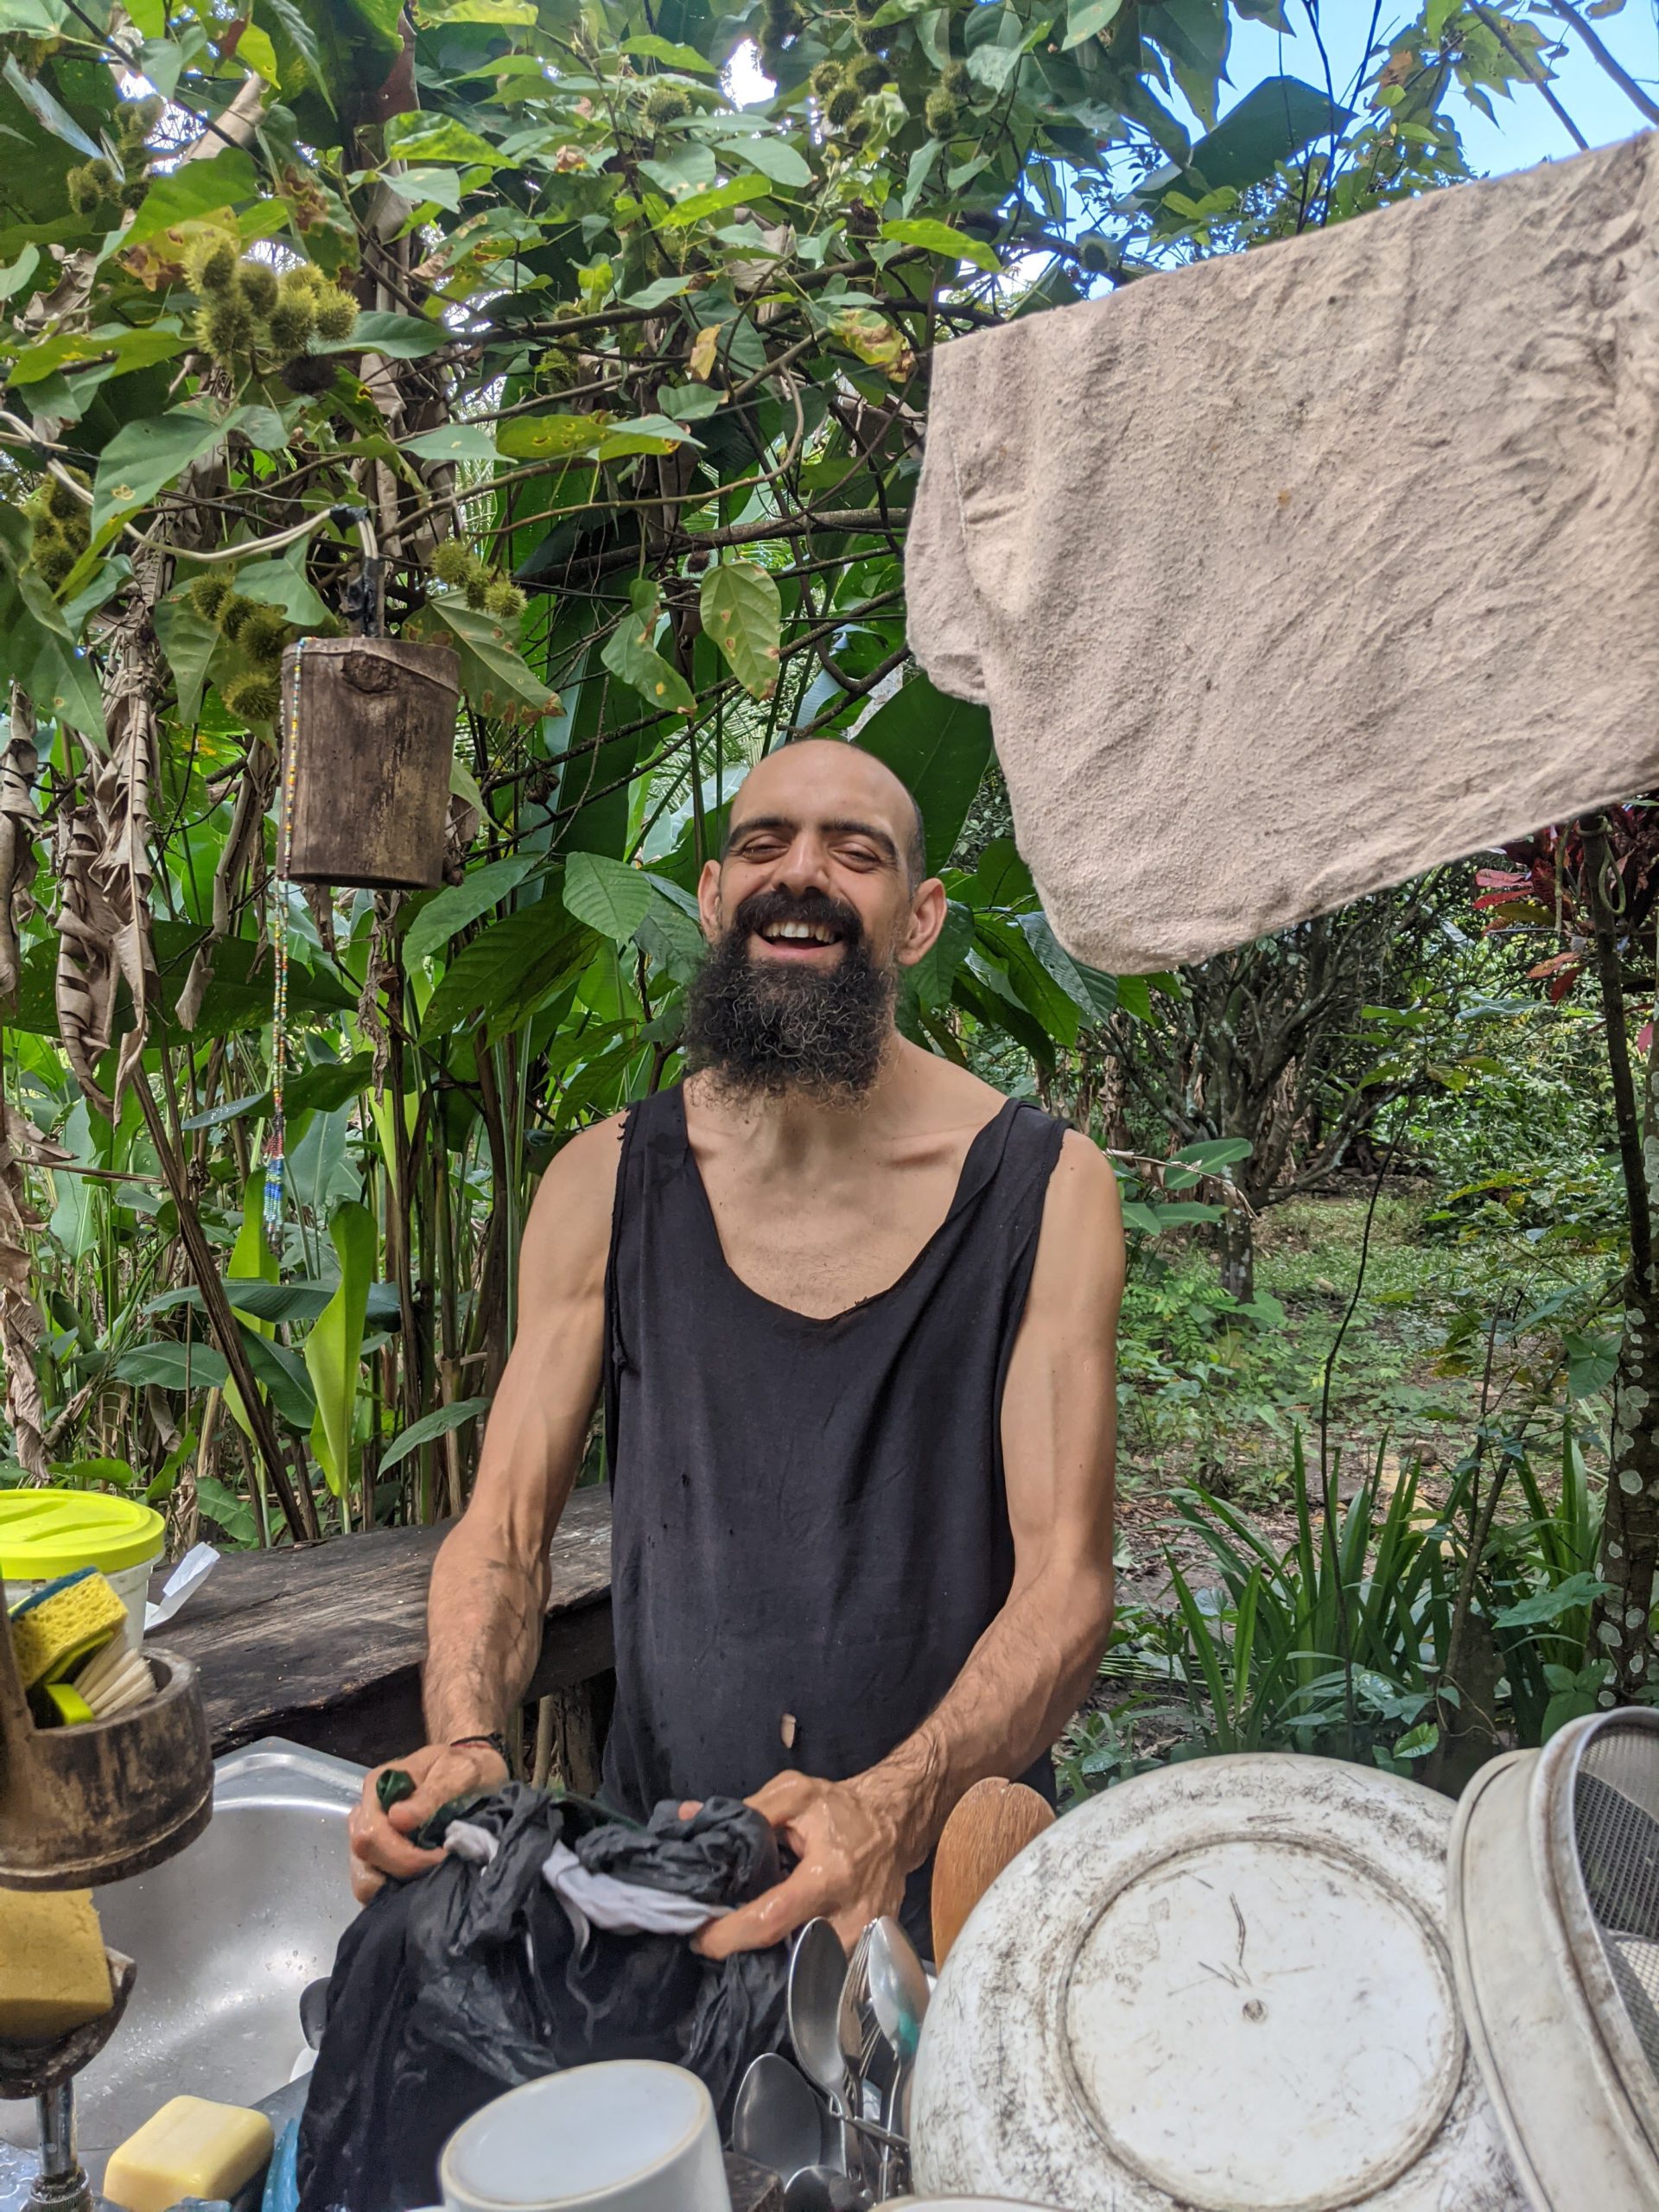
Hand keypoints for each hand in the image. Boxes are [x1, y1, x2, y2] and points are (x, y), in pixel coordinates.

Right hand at [347, 1740, 508, 1904]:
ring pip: (364, 1877)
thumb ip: (433, 1793)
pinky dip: (395, 1888)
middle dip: (403, 1870)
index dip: (404, 1855)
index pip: (371, 1833)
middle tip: (439, 1866)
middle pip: (363, 1857)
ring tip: (429, 1875)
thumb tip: (398, 1820)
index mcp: (377, 1787)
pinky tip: (421, 1881)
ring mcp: (372, 1835)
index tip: (441, 1855)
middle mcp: (366, 1812)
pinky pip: (375, 1883)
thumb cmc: (467, 1769)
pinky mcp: (381, 1855)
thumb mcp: (460, 1772)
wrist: (477, 1772)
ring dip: (396, 1883)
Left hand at [693, 1769, 909, 1960]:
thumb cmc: (842, 1808)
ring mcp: (864, 1939)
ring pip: (806, 1968)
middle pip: (786, 1955)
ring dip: (771, 1961)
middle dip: (746, 1953)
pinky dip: (798, 1959)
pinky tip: (780, 1943)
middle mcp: (850, 1916)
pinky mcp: (870, 1949)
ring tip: (745, 1941)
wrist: (895, 1822)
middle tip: (716, 1940)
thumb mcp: (794, 1795)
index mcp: (829, 1876)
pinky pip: (826, 1966)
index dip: (730, 1935)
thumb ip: (746, 1811)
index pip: (772, 1920)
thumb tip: (688, 1819)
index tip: (700, 1937)